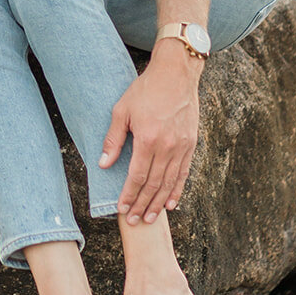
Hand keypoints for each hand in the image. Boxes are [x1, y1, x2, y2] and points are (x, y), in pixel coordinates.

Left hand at [98, 40, 200, 223]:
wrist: (176, 74)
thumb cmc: (145, 89)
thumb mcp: (122, 110)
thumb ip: (114, 139)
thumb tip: (104, 164)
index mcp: (148, 139)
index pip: (137, 176)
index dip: (129, 195)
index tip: (122, 209)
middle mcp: (167, 146)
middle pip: (154, 184)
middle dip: (142, 204)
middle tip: (135, 221)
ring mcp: (182, 146)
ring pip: (170, 182)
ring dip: (158, 202)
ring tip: (150, 217)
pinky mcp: (191, 144)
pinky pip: (184, 173)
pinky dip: (177, 190)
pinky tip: (170, 202)